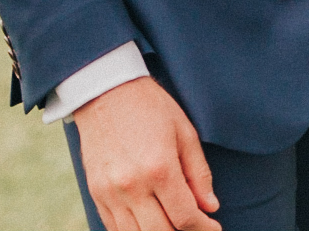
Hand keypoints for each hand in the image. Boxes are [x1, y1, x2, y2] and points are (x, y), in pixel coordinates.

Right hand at [72, 77, 220, 230]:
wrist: (106, 91)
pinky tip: (150, 222)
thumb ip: (198, 174)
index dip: (204, 228)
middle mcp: (132, 186)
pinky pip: (115, 228)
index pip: (185, 217)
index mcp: (159, 169)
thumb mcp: (185, 133)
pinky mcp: (95, 194)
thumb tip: (211, 206)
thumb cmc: (151, 108)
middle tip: (197, 226)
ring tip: (173, 222)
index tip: (214, 226)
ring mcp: (110, 193)